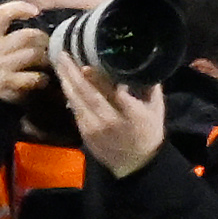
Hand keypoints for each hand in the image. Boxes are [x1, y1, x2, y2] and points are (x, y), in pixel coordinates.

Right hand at [0, 0, 54, 104]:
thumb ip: (7, 38)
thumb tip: (35, 24)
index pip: (0, 14)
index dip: (19, 8)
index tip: (35, 11)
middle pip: (27, 35)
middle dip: (44, 40)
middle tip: (48, 48)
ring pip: (34, 54)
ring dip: (46, 59)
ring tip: (47, 65)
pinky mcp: (7, 82)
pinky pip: (35, 76)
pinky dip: (42, 79)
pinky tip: (41, 81)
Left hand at [54, 52, 165, 178]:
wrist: (134, 163)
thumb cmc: (148, 132)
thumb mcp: (157, 110)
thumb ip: (151, 88)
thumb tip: (144, 65)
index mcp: (134, 117)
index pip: (119, 98)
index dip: (101, 81)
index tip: (88, 66)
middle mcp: (112, 122)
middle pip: (90, 95)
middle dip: (75, 74)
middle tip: (64, 55)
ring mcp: (95, 128)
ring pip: (78, 101)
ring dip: (67, 81)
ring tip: (60, 62)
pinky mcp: (85, 132)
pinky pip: (75, 109)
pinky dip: (69, 93)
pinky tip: (65, 80)